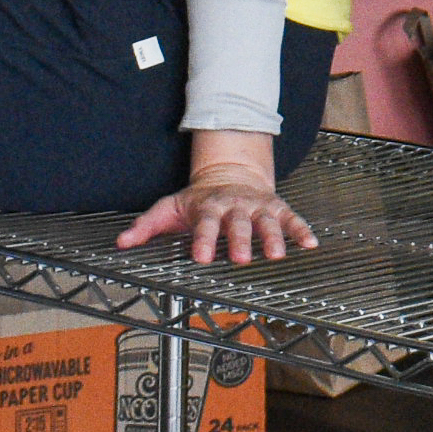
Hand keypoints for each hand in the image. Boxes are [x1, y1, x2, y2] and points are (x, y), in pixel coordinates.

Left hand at [119, 139, 318, 263]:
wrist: (230, 171)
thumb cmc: (197, 199)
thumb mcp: (168, 208)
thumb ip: (146, 226)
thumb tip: (121, 243)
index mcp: (208, 206)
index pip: (205, 224)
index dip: (203, 240)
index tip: (202, 257)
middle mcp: (235, 205)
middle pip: (238, 224)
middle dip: (240, 241)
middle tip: (241, 259)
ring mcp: (258, 206)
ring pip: (266, 221)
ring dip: (273, 238)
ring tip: (276, 255)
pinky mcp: (276, 207)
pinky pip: (291, 219)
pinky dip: (302, 231)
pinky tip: (311, 244)